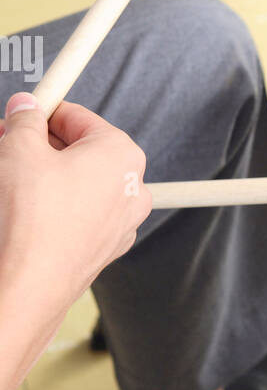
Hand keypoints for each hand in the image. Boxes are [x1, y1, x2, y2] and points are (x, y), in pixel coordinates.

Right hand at [0, 93, 151, 389]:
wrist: (29, 283)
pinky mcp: (102, 249)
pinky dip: (53, 205)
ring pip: (78, 184)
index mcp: (121, 155)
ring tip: (9, 172)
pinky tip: (23, 207)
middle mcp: (131, 189)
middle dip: (40, 144)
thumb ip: (25, 120)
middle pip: (81, 151)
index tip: (22, 112)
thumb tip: (26, 107)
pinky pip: (77, 215)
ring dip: (43, 174)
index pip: (79, 117)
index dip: (43, 112)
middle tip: (8, 140)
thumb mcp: (18, 149)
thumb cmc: (33, 218)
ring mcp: (120, 223)